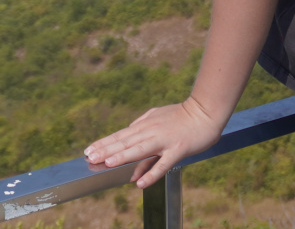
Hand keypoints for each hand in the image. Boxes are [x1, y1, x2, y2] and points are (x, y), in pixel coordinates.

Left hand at [83, 97, 225, 187]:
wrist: (205, 112)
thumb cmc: (181, 117)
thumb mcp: (158, 119)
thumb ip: (142, 132)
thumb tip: (128, 147)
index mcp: (145, 125)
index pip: (120, 135)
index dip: (104, 143)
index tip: (88, 150)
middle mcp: (151, 131)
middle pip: (125, 141)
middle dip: (106, 149)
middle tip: (90, 157)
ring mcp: (164, 140)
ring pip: (140, 149)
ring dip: (122, 156)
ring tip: (107, 164)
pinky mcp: (178, 149)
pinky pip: (163, 163)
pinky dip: (151, 173)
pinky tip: (140, 183)